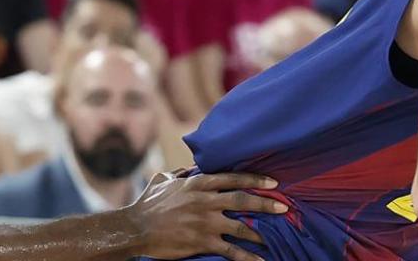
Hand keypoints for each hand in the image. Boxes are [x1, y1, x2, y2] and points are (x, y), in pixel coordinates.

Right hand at [125, 169, 288, 260]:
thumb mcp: (165, 181)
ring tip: (276, 236)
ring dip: (260, 232)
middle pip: (243, 200)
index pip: (234, 178)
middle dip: (265, 203)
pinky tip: (259, 260)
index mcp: (199, 183)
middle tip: (283, 207)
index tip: (274, 182)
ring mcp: (205, 222)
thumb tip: (191, 166)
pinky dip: (246, 256)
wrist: (133, 229)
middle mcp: (205, 201)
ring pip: (240, 226)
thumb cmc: (148, 203)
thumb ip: (182, 173)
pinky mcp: (202, 242)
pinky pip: (230, 250)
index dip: (256, 179)